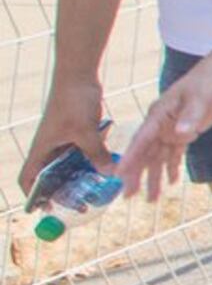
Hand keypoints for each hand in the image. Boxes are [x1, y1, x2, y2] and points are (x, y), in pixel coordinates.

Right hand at [19, 77, 109, 196]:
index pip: (28, 178)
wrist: (79, 75)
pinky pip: (83, 152)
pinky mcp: (78, 132)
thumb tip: (109, 174)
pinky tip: (108, 167)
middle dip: (64, 191)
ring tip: (98, 190)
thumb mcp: (85, 131)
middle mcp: (49, 147)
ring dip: (82, 176)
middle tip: (83, 204)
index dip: (33, 195)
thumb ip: (95, 153)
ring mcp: (64, 139)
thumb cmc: (73, 102)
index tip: (45, 209)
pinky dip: (92, 160)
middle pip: (52, 176)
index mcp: (41, 149)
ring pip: (70, 165)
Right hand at [116, 54, 211, 197]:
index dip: (130, 158)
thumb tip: (182, 134)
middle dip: (136, 175)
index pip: (141, 139)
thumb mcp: (201, 98)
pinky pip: (174, 154)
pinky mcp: (185, 133)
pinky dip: (173, 167)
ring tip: (151, 200)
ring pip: (158, 157)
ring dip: (154, 177)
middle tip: (128, 196)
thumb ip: (191, 116)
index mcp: (159, 114)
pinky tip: (172, 182)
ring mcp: (171, 129)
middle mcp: (161, 124)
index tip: (118, 174)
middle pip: (145, 153)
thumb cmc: (209, 82)